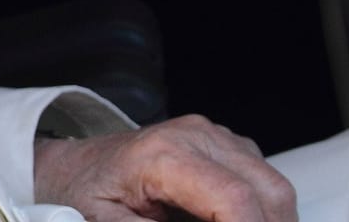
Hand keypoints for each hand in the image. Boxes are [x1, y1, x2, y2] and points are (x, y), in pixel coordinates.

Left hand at [34, 115, 297, 221]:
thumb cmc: (84, 194)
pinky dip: (260, 213)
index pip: (235, 199)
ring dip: (265, 220)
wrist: (73, 167)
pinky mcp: (224, 146)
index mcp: (164, 155)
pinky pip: (263, 183)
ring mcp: (214, 136)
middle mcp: (196, 135)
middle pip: (270, 192)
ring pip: (275, 188)